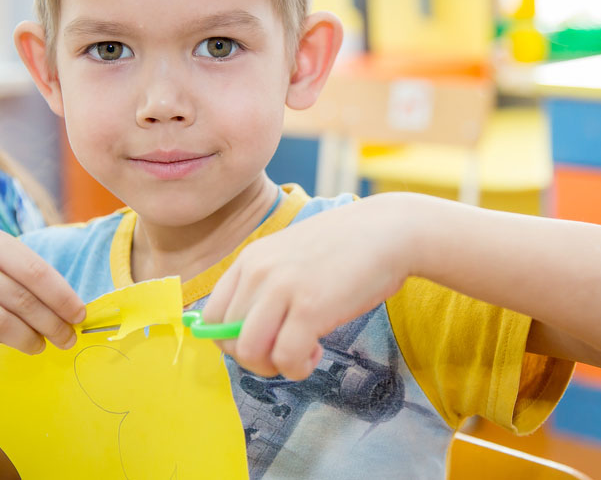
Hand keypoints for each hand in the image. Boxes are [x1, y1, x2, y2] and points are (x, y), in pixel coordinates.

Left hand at [202, 195, 413, 380]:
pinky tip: (316, 352)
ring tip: (301, 354)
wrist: (389, 231)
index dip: (232, 340)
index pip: (212, 316)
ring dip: (273, 367)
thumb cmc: (346, 247)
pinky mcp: (310, 308)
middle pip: (228, 340)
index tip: (261, 342)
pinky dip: (298, 368)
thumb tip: (245, 332)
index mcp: (250, 259)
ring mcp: (282, 289)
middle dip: (255, 358)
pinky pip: (285, 358)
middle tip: (285, 351)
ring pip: (249, 353)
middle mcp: (258, 272)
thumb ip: (266, 285)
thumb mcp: (291, 256)